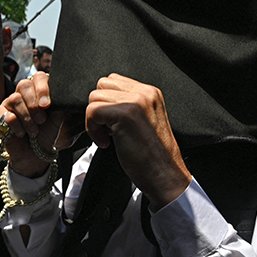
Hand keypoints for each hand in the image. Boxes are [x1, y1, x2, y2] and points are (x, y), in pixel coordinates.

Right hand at [0, 72, 62, 177]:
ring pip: (15, 99)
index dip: (42, 89)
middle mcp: (22, 94)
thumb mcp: (57, 119)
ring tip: (34, 131)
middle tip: (41, 120)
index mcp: (37, 91)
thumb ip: (58, 105)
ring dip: (28, 118)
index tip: (47, 105)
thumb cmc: (46, 134)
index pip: (38, 77)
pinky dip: (18, 127)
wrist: (35, 154)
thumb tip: (60, 95)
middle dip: (34, 104)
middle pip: (24, 85)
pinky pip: (7, 115)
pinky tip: (22, 134)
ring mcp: (9, 103)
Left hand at [86, 74, 190, 208]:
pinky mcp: (124, 114)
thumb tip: (102, 102)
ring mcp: (135, 101)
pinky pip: (92, 111)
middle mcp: (144, 92)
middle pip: (102, 85)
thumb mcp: (145, 121)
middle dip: (99, 108)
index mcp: (150, 92)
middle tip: (108, 130)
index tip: (112, 123)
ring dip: (95, 120)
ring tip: (108, 137)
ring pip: (94, 97)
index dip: (106, 102)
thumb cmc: (153, 156)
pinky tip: (106, 143)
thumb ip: (128, 106)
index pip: (114, 81)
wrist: (165, 175)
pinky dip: (92, 129)